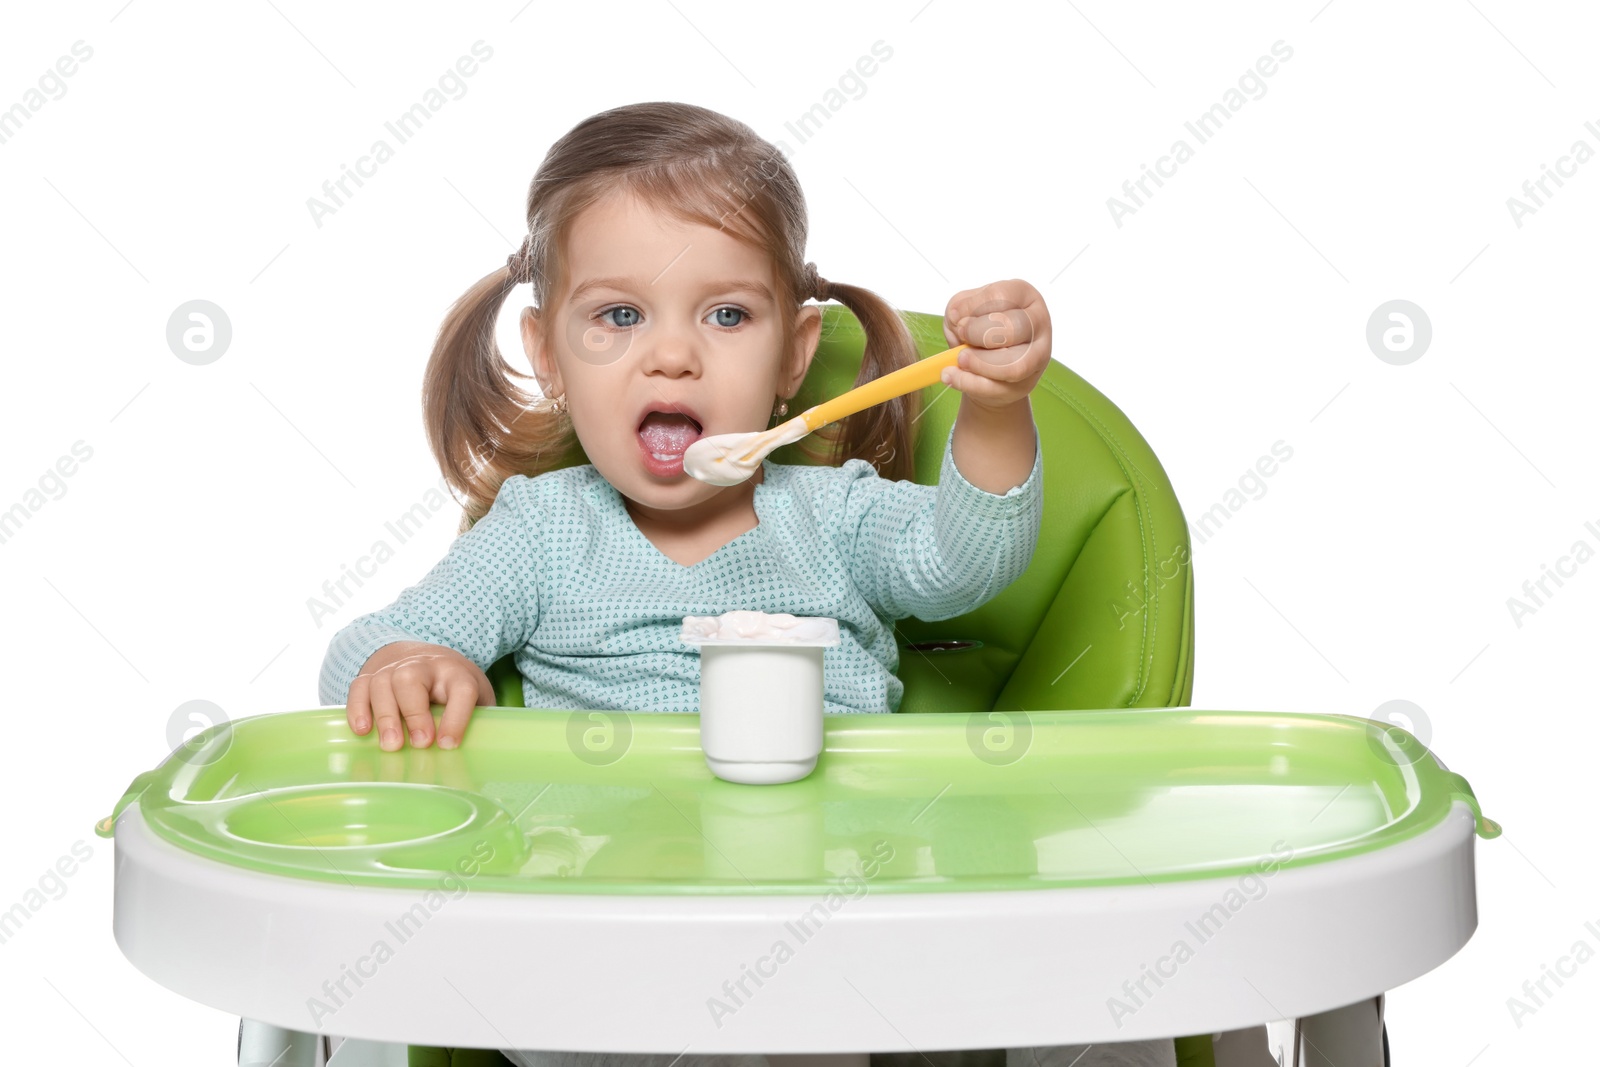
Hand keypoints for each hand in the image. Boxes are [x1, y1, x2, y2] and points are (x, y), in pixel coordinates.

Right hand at [346, 641, 494, 750]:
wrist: (430, 661)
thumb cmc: (456, 692)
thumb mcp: (476, 702)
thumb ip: (478, 725)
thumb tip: (478, 758)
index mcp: (457, 674)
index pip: (460, 689)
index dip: (456, 717)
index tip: (448, 745)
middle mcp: (425, 667)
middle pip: (411, 679)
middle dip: (414, 713)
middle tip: (419, 744)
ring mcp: (395, 668)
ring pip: (382, 682)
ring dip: (385, 715)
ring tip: (391, 746)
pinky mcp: (372, 676)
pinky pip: (359, 687)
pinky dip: (357, 708)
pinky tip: (362, 730)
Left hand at [940, 280, 1052, 412]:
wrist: (986, 364)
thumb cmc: (977, 329)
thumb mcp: (963, 310)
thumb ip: (959, 309)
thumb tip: (958, 320)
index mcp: (1024, 295)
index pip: (1000, 296)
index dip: (972, 309)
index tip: (958, 319)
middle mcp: (1038, 322)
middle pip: (1013, 328)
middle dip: (978, 334)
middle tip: (961, 337)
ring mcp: (1037, 355)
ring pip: (1012, 365)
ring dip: (977, 364)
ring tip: (958, 359)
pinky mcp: (1025, 382)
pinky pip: (997, 387)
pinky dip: (968, 383)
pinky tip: (951, 376)